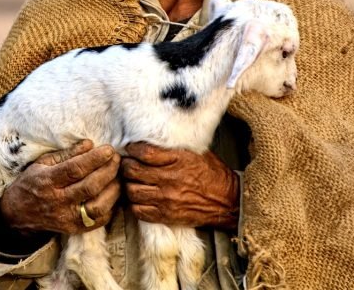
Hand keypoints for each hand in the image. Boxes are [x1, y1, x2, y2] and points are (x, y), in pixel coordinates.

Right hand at [0, 140, 120, 234]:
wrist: (18, 214)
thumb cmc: (31, 183)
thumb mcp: (42, 163)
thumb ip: (67, 154)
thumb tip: (90, 144)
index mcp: (48, 181)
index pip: (75, 169)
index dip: (95, 159)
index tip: (109, 149)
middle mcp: (58, 202)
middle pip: (90, 187)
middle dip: (108, 171)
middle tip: (117, 159)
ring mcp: (67, 218)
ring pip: (98, 207)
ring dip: (113, 190)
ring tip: (118, 176)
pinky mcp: (74, 229)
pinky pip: (99, 221)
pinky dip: (111, 207)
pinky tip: (112, 194)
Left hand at [122, 142, 238, 229]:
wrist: (227, 201)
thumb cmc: (212, 174)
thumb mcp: (197, 152)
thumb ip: (175, 147)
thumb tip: (154, 137)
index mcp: (178, 159)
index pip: (144, 152)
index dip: (133, 149)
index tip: (131, 149)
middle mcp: (170, 179)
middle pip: (133, 170)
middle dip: (126, 166)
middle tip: (127, 164)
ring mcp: (167, 198)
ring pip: (132, 191)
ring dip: (128, 185)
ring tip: (132, 181)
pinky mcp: (166, 215)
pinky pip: (139, 211)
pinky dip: (134, 204)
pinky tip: (139, 199)